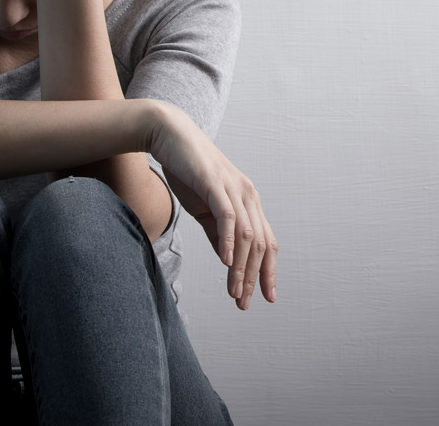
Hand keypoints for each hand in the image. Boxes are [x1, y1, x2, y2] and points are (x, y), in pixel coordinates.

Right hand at [147, 102, 276, 309]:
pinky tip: (226, 262)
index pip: (266, 242)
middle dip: (253, 277)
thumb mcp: (205, 209)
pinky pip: (227, 217)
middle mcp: (247, 194)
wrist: (170, 136)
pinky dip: (228, 241)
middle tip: (243, 303)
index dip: (268, 271)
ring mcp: (233, 188)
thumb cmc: (187, 171)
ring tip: (234, 292)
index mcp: (248, 201)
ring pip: (246, 235)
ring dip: (241, 268)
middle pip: (259, 244)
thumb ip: (218, 234)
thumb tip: (229, 261)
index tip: (265, 297)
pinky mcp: (215, 183)